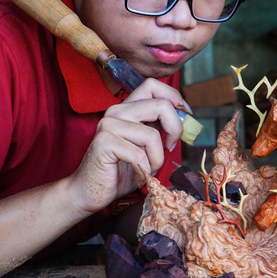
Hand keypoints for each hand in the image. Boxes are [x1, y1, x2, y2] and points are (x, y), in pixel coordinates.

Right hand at [65, 79, 188, 214]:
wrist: (90, 192)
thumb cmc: (121, 171)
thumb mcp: (146, 146)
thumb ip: (159, 129)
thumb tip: (186, 119)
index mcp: (126, 108)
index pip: (153, 85)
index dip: (175, 98)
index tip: (185, 117)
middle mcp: (116, 111)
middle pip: (161, 105)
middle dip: (175, 129)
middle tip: (170, 148)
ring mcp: (108, 125)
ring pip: (152, 135)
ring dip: (157, 159)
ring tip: (147, 169)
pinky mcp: (104, 143)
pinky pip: (139, 155)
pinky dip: (145, 170)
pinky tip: (138, 176)